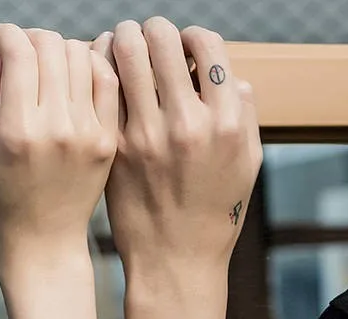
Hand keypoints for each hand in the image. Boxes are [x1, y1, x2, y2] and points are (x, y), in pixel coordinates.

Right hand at [0, 25, 118, 273]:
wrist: (45, 245)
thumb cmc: (0, 204)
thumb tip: (0, 54)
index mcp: (19, 131)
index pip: (20, 51)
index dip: (6, 34)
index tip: (0, 36)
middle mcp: (59, 128)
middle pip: (52, 47)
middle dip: (33, 38)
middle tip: (23, 50)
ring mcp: (89, 134)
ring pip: (82, 56)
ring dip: (62, 49)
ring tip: (49, 64)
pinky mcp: (108, 141)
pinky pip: (108, 81)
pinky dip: (94, 65)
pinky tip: (78, 74)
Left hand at [93, 18, 261, 285]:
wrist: (174, 260)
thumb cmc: (214, 214)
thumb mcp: (246, 166)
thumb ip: (242, 115)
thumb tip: (227, 75)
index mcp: (225, 124)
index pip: (206, 43)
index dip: (193, 36)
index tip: (185, 47)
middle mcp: (186, 124)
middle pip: (161, 38)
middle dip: (153, 30)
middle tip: (147, 39)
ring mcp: (146, 137)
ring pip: (125, 53)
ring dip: (123, 41)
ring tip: (123, 49)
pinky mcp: (115, 150)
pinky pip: (102, 89)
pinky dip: (101, 71)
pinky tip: (104, 76)